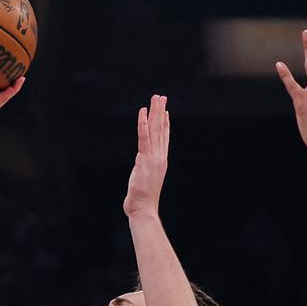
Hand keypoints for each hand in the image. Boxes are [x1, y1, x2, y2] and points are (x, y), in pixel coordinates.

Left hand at [123, 95, 169, 217]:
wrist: (144, 208)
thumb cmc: (142, 200)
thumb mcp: (144, 181)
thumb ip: (144, 172)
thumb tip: (140, 171)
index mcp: (160, 161)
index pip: (163, 139)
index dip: (165, 124)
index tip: (166, 112)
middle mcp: (159, 157)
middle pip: (161, 130)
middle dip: (161, 112)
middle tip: (162, 97)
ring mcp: (154, 157)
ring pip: (155, 130)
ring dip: (155, 112)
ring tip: (156, 98)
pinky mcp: (144, 159)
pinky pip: (144, 138)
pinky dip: (143, 124)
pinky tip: (143, 112)